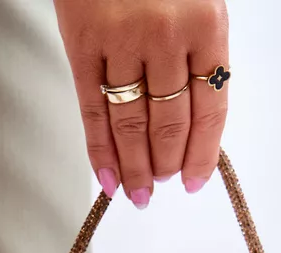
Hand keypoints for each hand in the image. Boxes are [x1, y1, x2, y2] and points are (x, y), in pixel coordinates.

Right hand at [53, 0, 228, 207]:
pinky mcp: (83, 46)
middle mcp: (167, 35)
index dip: (203, 151)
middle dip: (165, 163)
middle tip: (159, 184)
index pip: (211, 106)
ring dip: (134, 167)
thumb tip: (191, 111)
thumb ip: (197, 47)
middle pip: (169, 121)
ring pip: (132, 124)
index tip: (195, 178)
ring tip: (136, 192)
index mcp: (207, 21)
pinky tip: (106, 178)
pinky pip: (93, 111)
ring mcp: (122, 42)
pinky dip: (99, 152)